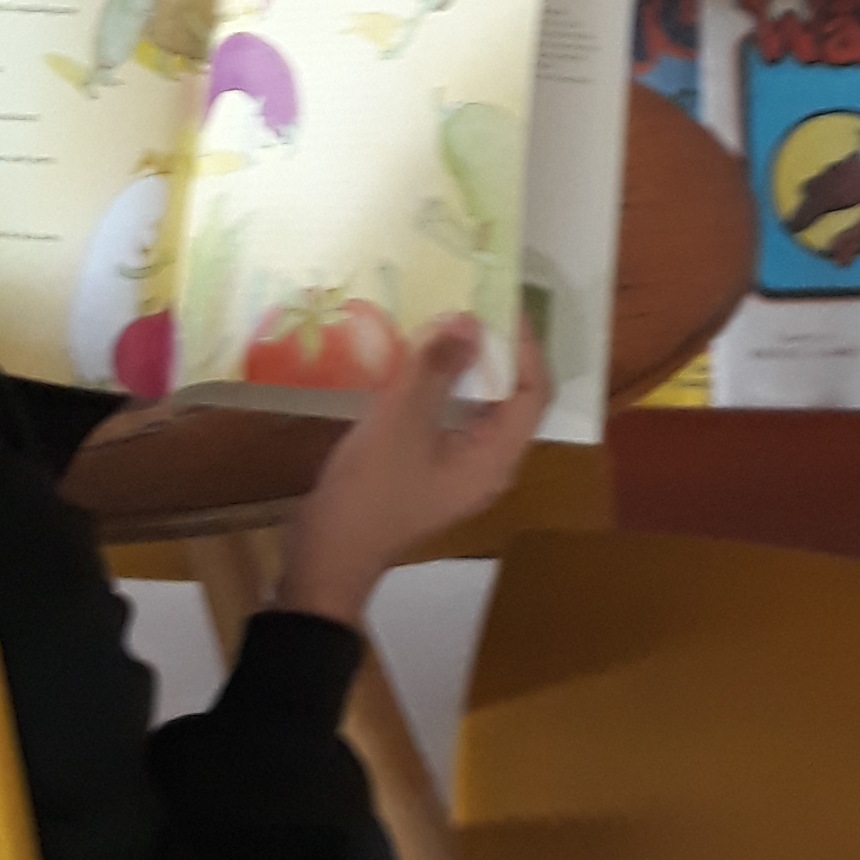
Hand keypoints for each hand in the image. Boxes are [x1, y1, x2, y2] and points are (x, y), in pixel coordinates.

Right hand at [275, 321, 548, 631]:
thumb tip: (469, 320)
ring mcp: (458, 471)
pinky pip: (451, 419)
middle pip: (510, 399)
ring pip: (479, 408)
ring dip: (467, 366)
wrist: (327, 557)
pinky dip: (443, 387)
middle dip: (495, 350)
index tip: (502, 303)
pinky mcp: (431, 470)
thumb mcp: (401, 421)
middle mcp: (488, 466)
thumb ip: (437, 368)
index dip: (524, 345)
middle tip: (473, 304)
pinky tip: (416, 362)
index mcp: (495, 459)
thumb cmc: (370, 490)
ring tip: (446, 323)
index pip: (533, 393)